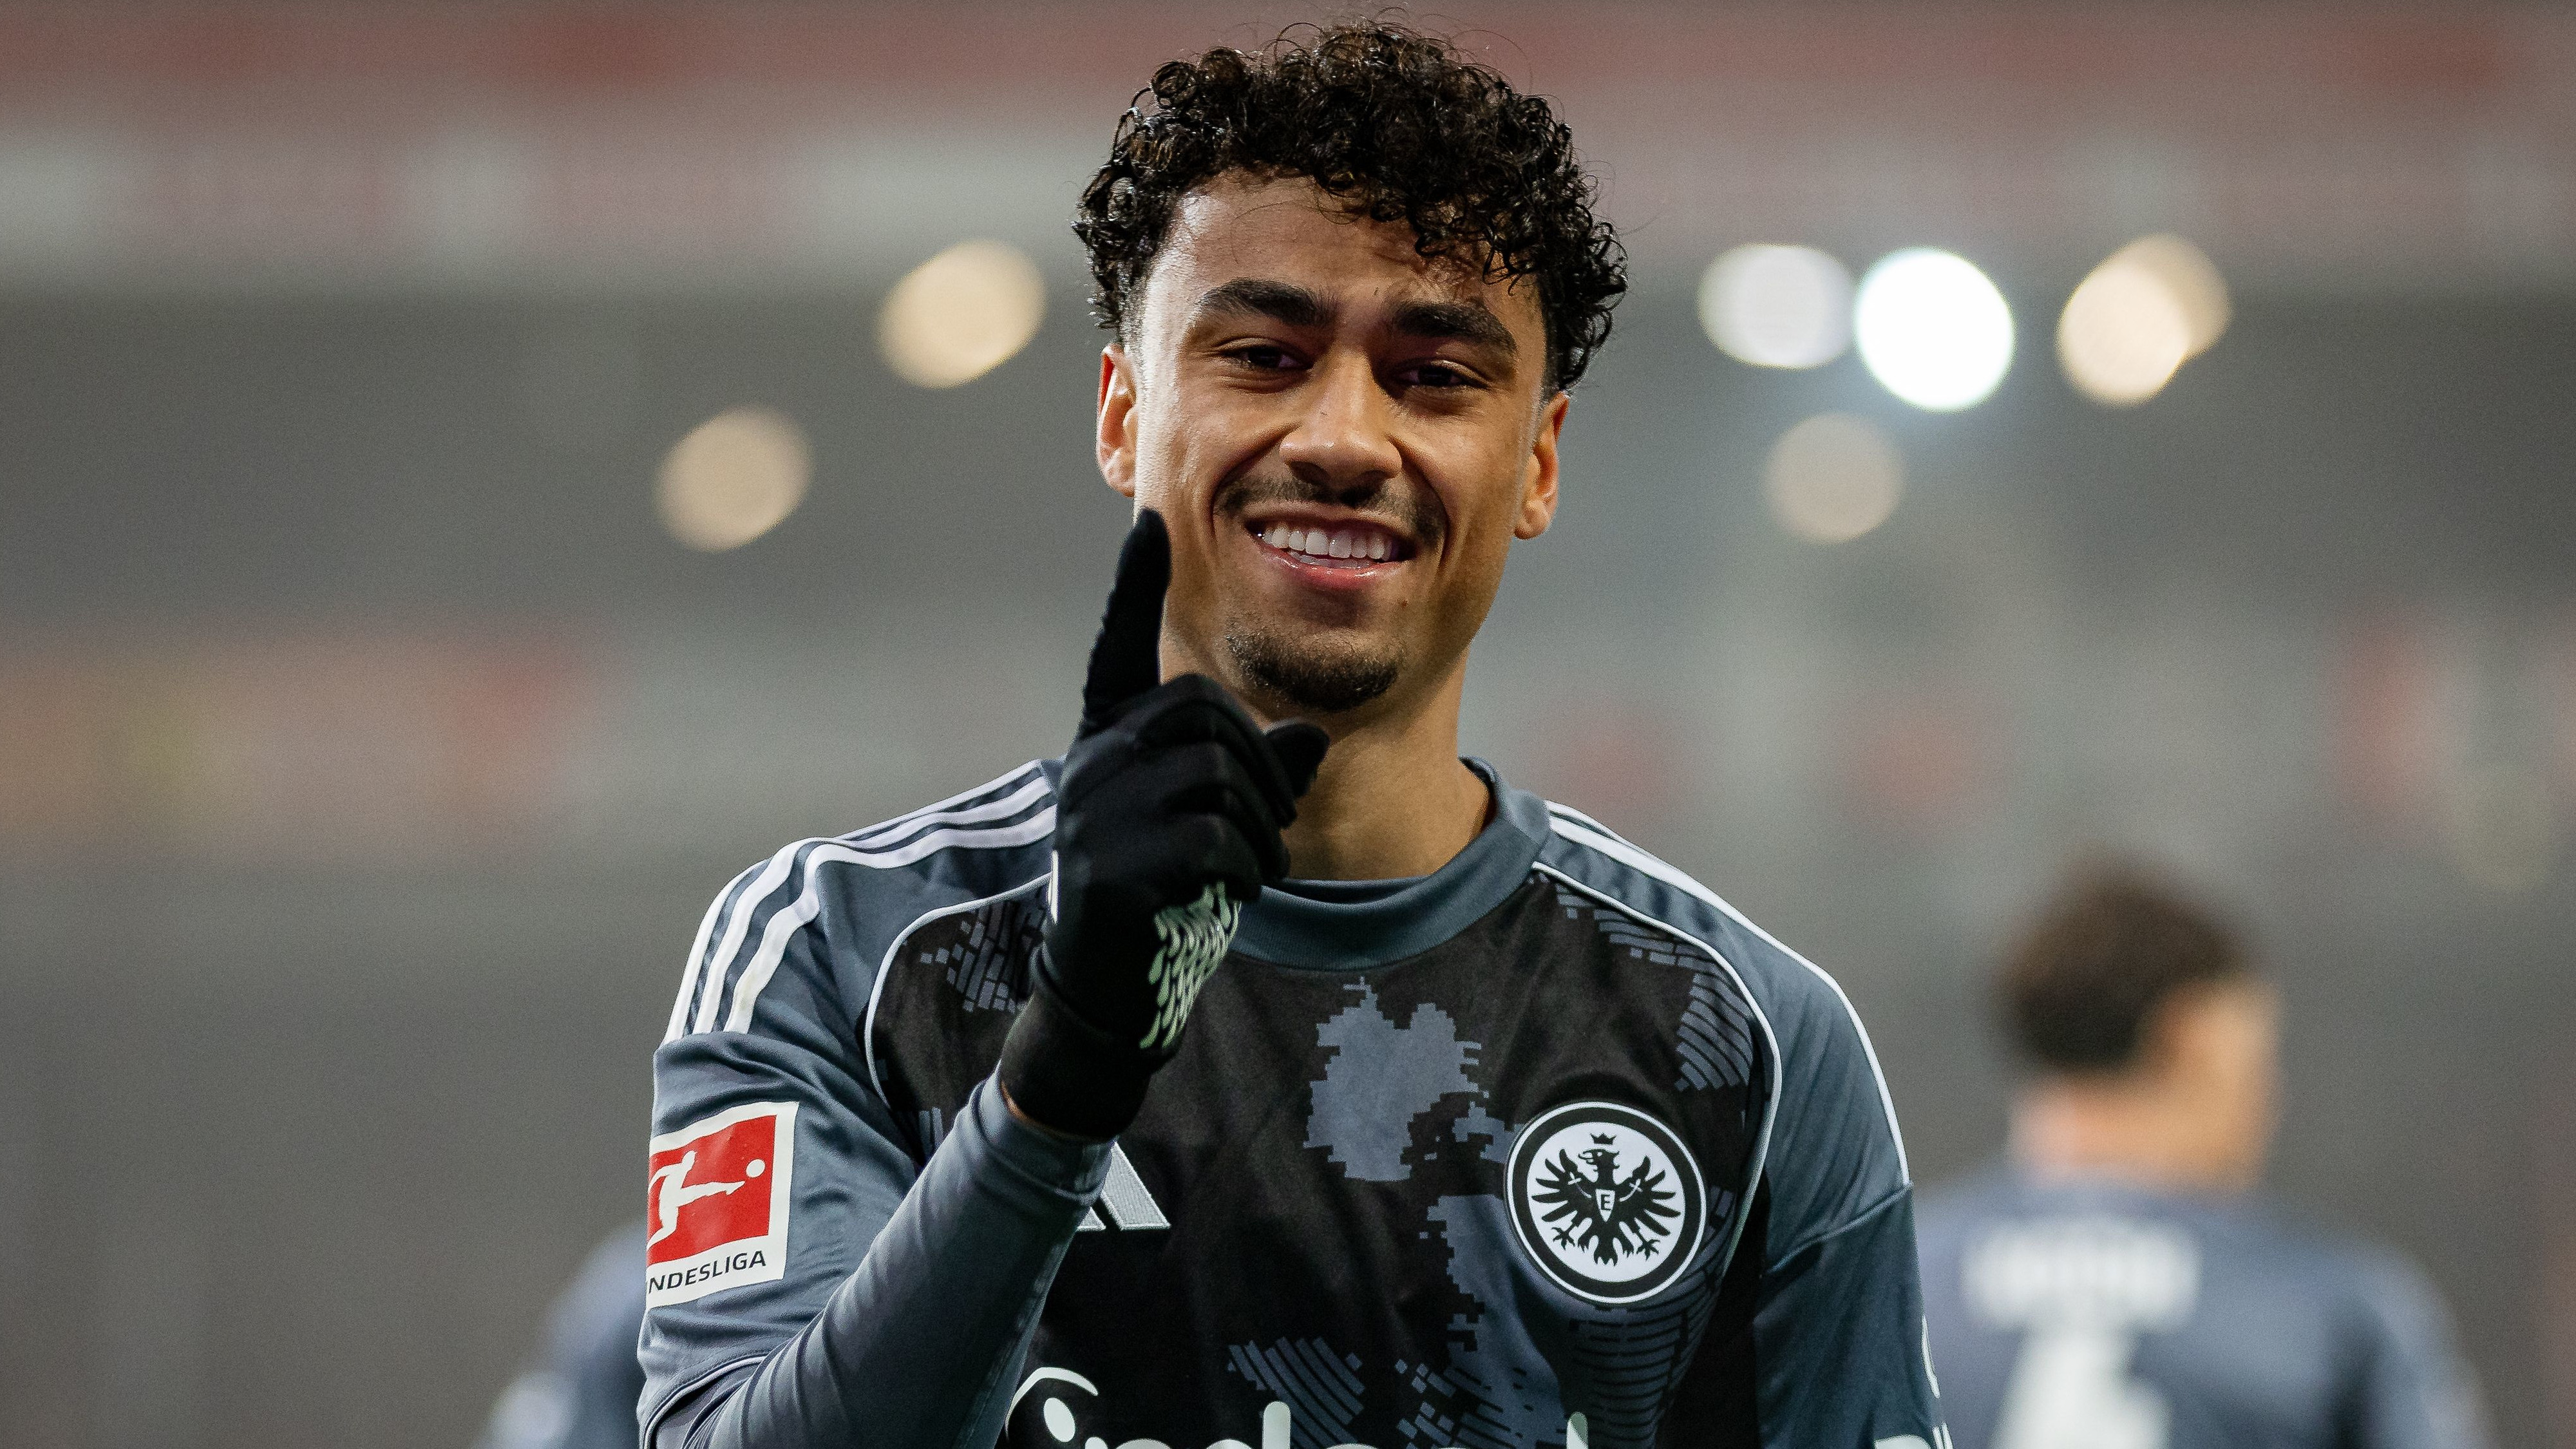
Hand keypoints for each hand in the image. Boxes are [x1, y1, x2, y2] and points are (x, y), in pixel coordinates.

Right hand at [997, 511, 1327, 1139]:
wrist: (1109, 985)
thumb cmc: (1164, 890)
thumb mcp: (1213, 821)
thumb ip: (1257, 773)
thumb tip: (1305, 738)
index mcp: (1108, 740)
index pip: (1119, 647)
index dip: (1135, 587)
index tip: (1151, 520)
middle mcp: (1091, 762)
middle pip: (1205, 710)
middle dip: (1260, 765)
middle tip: (1268, 825)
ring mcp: (1095, 813)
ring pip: (1218, 774)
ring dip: (1260, 826)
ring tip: (1245, 867)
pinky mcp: (1111, 869)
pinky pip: (1215, 838)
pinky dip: (1245, 867)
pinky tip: (1228, 894)